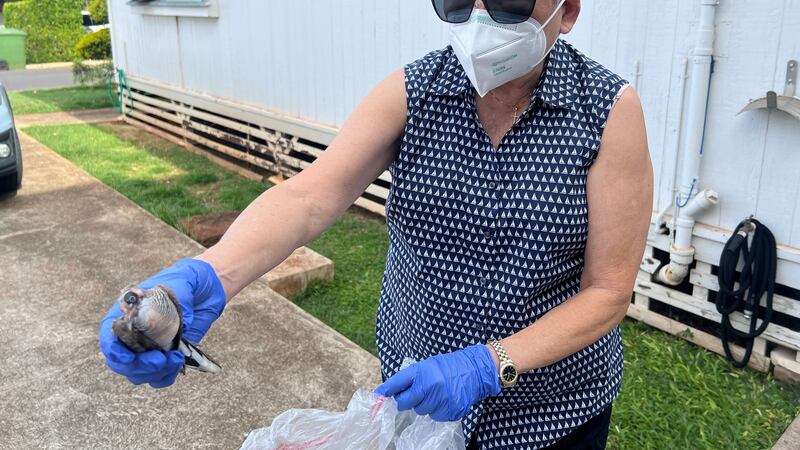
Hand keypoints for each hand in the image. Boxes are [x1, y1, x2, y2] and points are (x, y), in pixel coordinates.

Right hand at [99, 258, 226, 387]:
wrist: (203, 286)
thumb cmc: (184, 281)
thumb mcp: (179, 287)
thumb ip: (175, 306)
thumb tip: (181, 327)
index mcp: (127, 313)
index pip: (109, 337)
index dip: (114, 351)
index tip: (128, 358)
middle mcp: (133, 334)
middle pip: (122, 363)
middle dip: (140, 366)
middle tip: (161, 360)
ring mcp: (148, 348)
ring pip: (138, 373)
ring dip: (155, 373)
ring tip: (175, 359)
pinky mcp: (165, 357)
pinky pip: (158, 377)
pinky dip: (165, 376)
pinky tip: (177, 364)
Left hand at [374, 344, 500, 421]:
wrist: (475, 371)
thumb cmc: (449, 366)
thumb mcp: (428, 365)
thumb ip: (411, 378)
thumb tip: (393, 391)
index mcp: (422, 372)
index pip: (397, 382)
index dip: (386, 390)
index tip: (378, 396)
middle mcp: (429, 386)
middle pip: (405, 402)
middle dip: (406, 401)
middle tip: (414, 395)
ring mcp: (439, 400)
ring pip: (420, 411)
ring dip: (424, 405)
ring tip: (436, 393)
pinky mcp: (449, 411)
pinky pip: (434, 416)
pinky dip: (437, 410)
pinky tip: (444, 400)